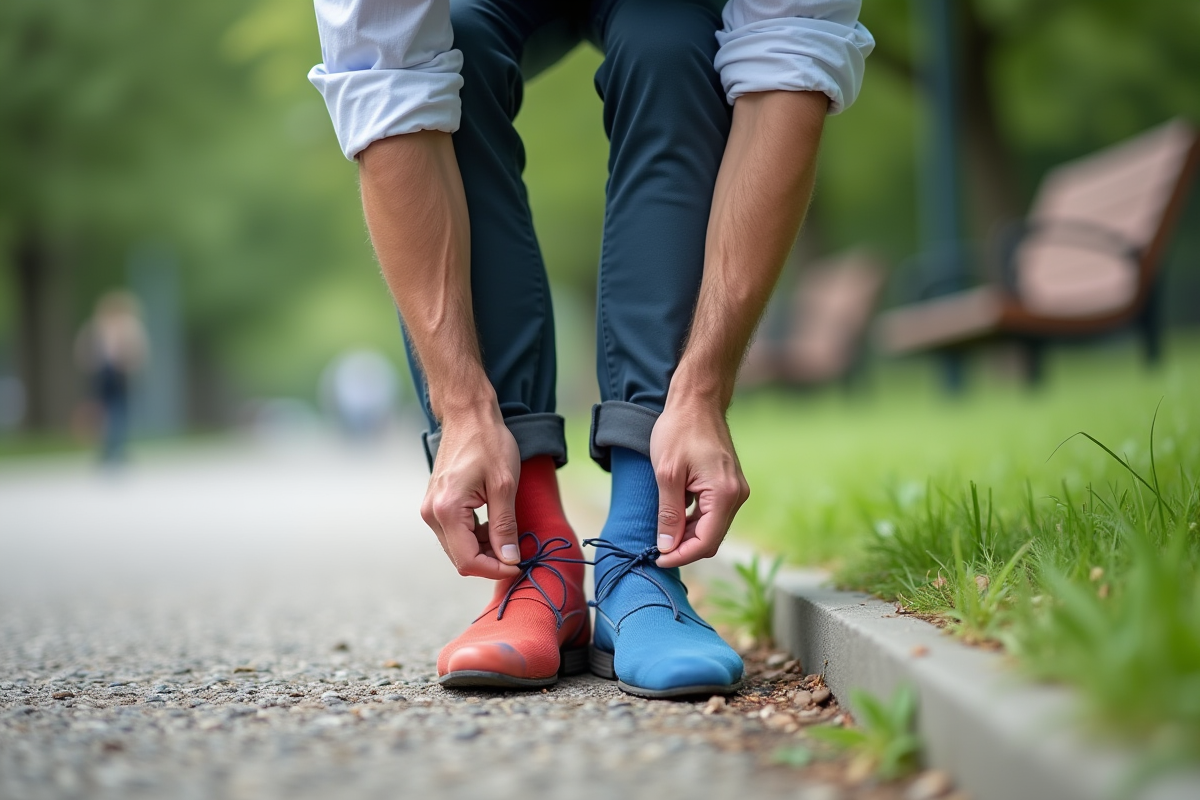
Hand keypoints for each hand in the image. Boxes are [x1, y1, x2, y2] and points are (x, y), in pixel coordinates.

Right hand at [420, 407, 521, 578]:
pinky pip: (455, 534)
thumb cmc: (488, 443)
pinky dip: (476, 537)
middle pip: (461, 558)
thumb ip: (505, 526)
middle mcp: (432, 514)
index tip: (518, 564)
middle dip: (491, 561)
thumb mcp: (504, 485)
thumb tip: (510, 559)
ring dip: (484, 549)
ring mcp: (431, 509)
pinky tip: (493, 525)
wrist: (467, 415)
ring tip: (508, 534)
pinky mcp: (435, 505)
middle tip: (517, 551)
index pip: (468, 560)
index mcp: (446, 510)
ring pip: (458, 548)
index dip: (495, 569)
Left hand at [649, 395, 749, 567]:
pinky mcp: (729, 485)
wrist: (697, 401)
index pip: (705, 542)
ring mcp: (735, 490)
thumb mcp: (666, 474)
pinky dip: (694, 521)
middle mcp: (737, 496)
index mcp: (724, 495)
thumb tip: (667, 546)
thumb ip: (669, 513)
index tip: (657, 558)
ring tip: (662, 532)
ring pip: (712, 528)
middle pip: (711, 539)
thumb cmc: (679, 431)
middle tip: (656, 548)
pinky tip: (675, 515)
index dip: (681, 556)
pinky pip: (713, 514)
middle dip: (684, 548)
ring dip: (688, 535)